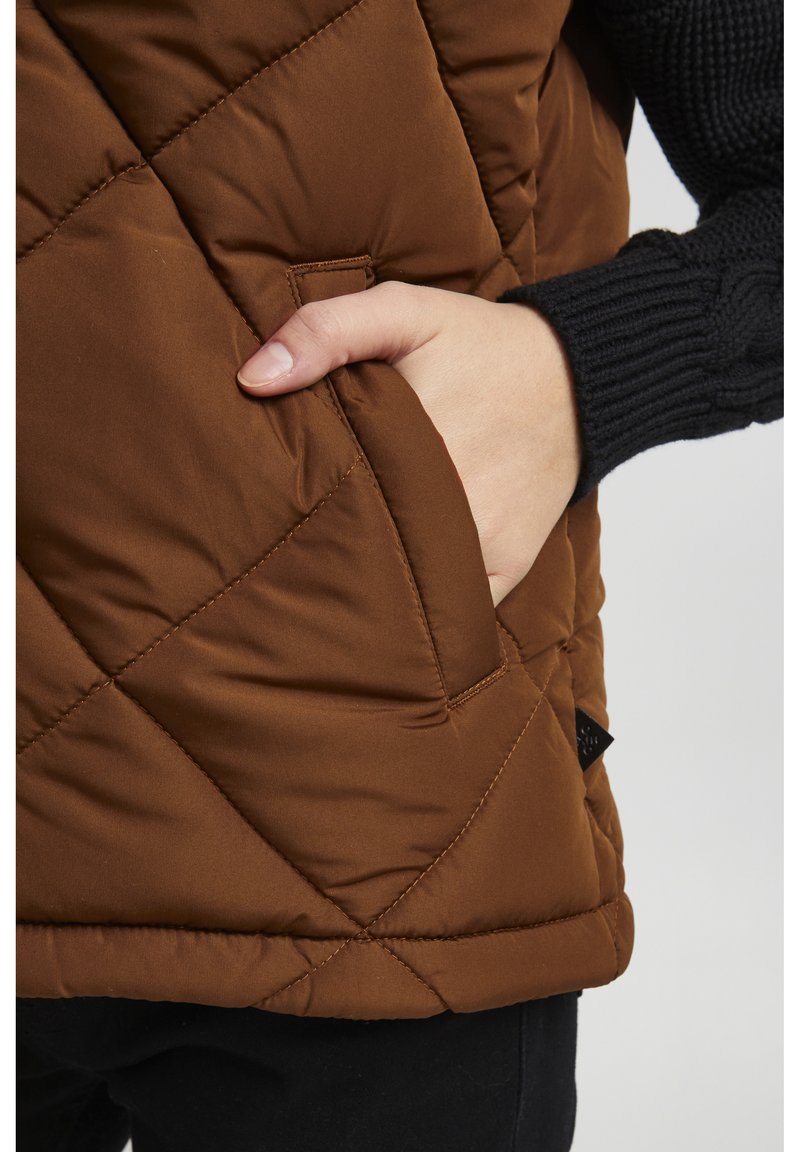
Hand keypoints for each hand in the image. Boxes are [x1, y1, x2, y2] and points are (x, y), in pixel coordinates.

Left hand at [237, 281, 581, 606]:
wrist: (575, 380)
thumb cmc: (478, 345)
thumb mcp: (403, 312)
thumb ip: (325, 330)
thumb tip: (251, 380)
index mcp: (409, 440)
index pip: (322, 492)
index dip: (285, 502)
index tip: (256, 504)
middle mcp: (448, 502)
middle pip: (355, 548)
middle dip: (317, 547)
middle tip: (282, 544)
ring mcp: (479, 544)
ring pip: (399, 590)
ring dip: (362, 586)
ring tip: (329, 572)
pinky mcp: (505, 569)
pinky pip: (451, 612)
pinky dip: (420, 612)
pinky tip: (388, 599)